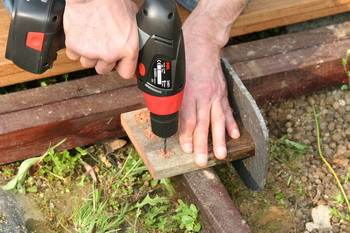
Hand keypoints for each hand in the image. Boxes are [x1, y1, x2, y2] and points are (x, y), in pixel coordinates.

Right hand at [63, 0, 138, 76]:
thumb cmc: (112, 1)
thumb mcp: (133, 17)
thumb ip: (135, 34)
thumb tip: (140, 39)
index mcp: (128, 49)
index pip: (126, 73)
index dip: (122, 67)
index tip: (119, 64)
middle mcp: (110, 54)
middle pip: (104, 70)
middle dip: (103, 59)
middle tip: (102, 45)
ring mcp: (91, 52)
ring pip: (88, 63)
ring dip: (89, 54)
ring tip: (91, 37)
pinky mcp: (75, 47)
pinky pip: (74, 55)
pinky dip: (76, 48)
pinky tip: (81, 36)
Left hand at [179, 32, 239, 166]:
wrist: (201, 41)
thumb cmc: (183, 57)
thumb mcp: (172, 75)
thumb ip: (168, 95)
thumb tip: (162, 112)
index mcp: (188, 90)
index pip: (188, 117)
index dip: (187, 134)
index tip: (186, 149)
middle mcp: (203, 94)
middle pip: (203, 123)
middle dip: (202, 144)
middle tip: (202, 161)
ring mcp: (214, 94)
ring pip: (217, 120)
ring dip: (219, 139)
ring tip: (221, 155)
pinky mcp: (222, 92)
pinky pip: (227, 110)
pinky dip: (231, 123)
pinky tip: (234, 135)